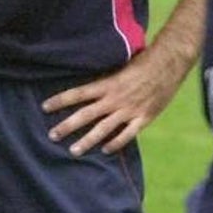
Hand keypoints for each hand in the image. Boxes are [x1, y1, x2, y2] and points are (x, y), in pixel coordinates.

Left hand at [41, 46, 184, 155]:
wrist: (168, 65)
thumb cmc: (140, 61)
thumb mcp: (117, 66)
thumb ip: (103, 78)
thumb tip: (84, 82)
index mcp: (106, 84)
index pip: (77, 94)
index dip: (59, 100)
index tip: (44, 107)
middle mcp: (114, 99)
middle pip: (85, 115)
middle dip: (67, 126)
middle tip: (51, 135)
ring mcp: (129, 110)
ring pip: (103, 129)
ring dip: (87, 141)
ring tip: (72, 151)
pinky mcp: (144, 118)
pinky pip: (127, 135)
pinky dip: (115, 143)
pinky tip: (105, 151)